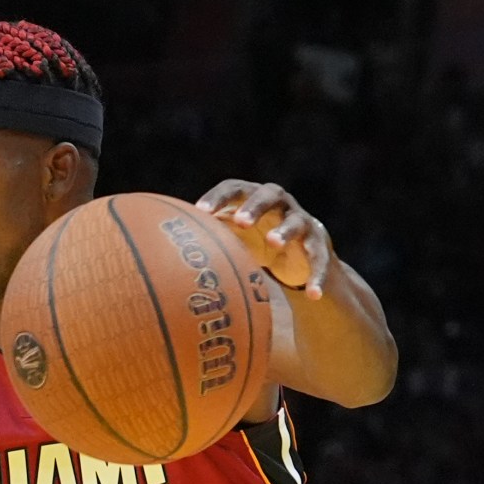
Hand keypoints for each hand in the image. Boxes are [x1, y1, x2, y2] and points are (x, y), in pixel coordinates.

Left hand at [197, 180, 331, 298]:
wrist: (302, 266)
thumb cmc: (257, 249)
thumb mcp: (234, 242)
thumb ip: (210, 239)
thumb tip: (161, 251)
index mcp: (255, 201)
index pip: (236, 188)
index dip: (220, 197)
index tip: (201, 211)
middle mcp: (282, 206)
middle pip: (270, 195)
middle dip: (255, 206)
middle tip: (240, 222)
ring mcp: (305, 225)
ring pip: (298, 223)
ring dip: (285, 232)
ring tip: (273, 245)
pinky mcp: (322, 249)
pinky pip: (321, 261)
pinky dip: (316, 277)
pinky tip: (311, 295)